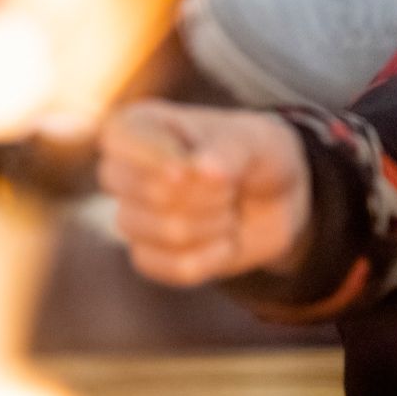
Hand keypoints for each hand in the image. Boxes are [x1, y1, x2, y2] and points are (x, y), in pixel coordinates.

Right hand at [97, 100, 310, 285]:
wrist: (274, 198)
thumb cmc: (253, 155)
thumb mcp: (254, 140)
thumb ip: (229, 151)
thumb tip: (202, 169)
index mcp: (137, 128)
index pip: (122, 143)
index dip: (158, 160)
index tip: (192, 168)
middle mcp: (124, 172)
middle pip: (147, 192)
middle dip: (203, 194)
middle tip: (228, 186)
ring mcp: (133, 218)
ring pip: (166, 231)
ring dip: (213, 224)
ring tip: (228, 210)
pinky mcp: (149, 257)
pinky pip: (174, 267)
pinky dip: (212, 257)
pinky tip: (223, 242)